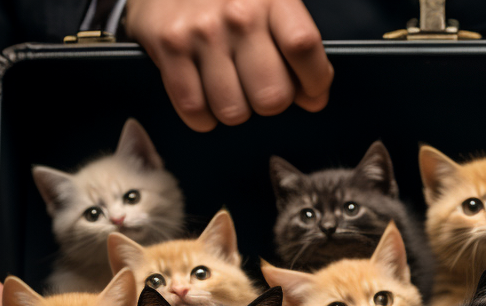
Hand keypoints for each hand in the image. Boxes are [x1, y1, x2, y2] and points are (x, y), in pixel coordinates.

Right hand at [125, 0, 333, 131]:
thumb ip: (295, 48)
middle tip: (260, 87)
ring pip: (233, 111)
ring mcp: (203, 32)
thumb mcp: (269, 7)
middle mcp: (239, 14)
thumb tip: (313, 99)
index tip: (310, 89)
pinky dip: (202, 115)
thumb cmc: (227, 0)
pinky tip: (205, 94)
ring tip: (229, 87)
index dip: (314, 80)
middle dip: (270, 103)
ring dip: (234, 109)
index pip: (303, 47)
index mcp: (272, 0)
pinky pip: (194, 108)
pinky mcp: (170, 47)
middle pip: (272, 96)